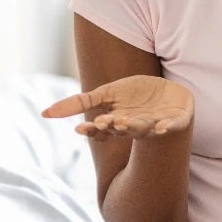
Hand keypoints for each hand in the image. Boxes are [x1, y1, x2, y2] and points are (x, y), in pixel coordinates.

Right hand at [41, 74, 193, 140]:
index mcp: (117, 122)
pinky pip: (174, 126)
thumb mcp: (105, 94)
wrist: (169, 90)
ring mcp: (157, 124)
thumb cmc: (135, 94)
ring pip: (144, 129)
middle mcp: (136, 127)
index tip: (82, 128)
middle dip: (114, 127)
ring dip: (135, 127)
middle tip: (106, 122)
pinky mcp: (177, 120)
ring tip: (125, 122)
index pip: (102, 130)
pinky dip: (168, 127)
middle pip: (122, 130)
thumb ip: (79, 103)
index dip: (93, 130)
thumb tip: (44, 113)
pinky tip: (162, 127)